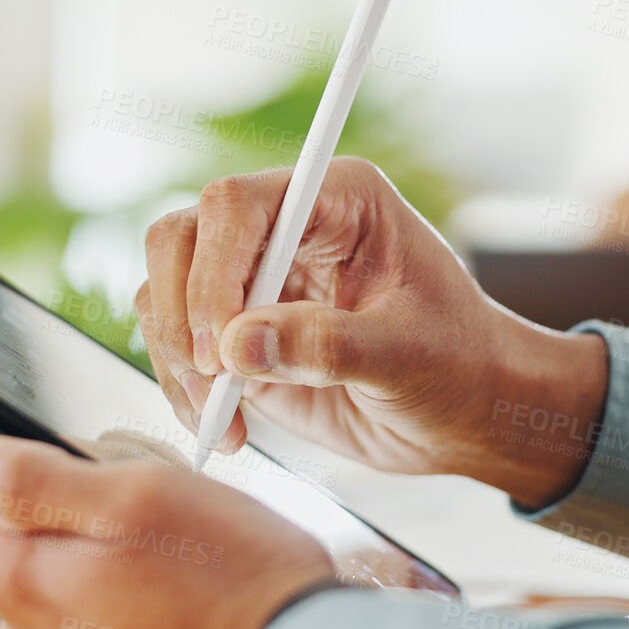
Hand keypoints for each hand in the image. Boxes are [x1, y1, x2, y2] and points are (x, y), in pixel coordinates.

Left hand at [0, 423, 335, 628]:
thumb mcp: (136, 497)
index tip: (66, 442)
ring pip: (68, 588)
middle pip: (24, 539)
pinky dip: (137, 615)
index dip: (13, 446)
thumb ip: (30, 479)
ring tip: (184, 560)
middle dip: (78, 509)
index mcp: (16, 580)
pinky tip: (189, 606)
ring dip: (110, 562)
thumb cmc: (237, 589)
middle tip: (157, 503)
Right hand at [136, 156, 607, 506]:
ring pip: (162, 288)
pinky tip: (226, 428)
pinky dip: (183, 390)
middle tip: (211, 380)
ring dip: (176, 359)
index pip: (239, 204)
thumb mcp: (407, 357)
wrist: (466, 414)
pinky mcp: (236, 331)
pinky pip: (175, 344)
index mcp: (337, 200)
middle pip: (182, 236)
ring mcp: (253, 278)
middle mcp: (285, 227)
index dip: (215, 269)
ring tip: (222, 416)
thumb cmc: (459, 366)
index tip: (221, 343)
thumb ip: (327, 347)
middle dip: (180, 313)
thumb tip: (238, 346)